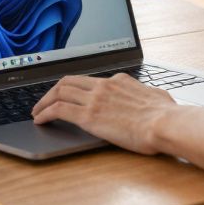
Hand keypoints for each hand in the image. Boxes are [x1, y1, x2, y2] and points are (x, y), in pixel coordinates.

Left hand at [32, 74, 177, 154]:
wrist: (165, 124)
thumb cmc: (166, 115)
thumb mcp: (156, 97)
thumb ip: (146, 96)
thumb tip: (150, 99)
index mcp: (119, 81)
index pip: (89, 80)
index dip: (74, 88)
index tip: (67, 95)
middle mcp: (104, 86)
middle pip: (68, 81)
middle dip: (52, 91)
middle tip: (44, 101)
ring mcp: (95, 99)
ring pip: (59, 92)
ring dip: (44, 102)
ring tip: (37, 111)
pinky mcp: (89, 117)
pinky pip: (58, 109)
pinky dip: (45, 113)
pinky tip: (40, 120)